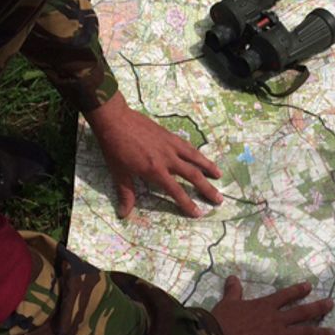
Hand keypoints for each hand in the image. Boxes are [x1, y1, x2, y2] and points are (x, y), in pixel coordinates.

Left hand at [86, 93, 222, 217]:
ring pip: (195, 158)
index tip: (198, 213)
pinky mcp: (169, 135)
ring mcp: (170, 145)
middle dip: (207, 189)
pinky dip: (197, 153)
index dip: (187, 204)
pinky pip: (188, 146)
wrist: (116, 120)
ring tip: (219, 175)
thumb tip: (124, 214)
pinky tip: (201, 157)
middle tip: (219, 199)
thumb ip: (126, 194)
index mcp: (155, 171)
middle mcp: (167, 159)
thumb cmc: (115, 148)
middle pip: (193, 176)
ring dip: (209, 167)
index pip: (176, 191)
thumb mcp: (119, 173)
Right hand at [211, 276, 334, 334]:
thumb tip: (232, 277)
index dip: (299, 290)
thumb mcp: (228, 302)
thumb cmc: (220, 321)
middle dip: (319, 308)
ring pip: (306, 333)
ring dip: (321, 333)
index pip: (286, 295)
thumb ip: (234, 291)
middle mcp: (276, 319)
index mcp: (265, 305)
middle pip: (303, 312)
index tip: (310, 286)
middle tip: (331, 305)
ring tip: (333, 334)